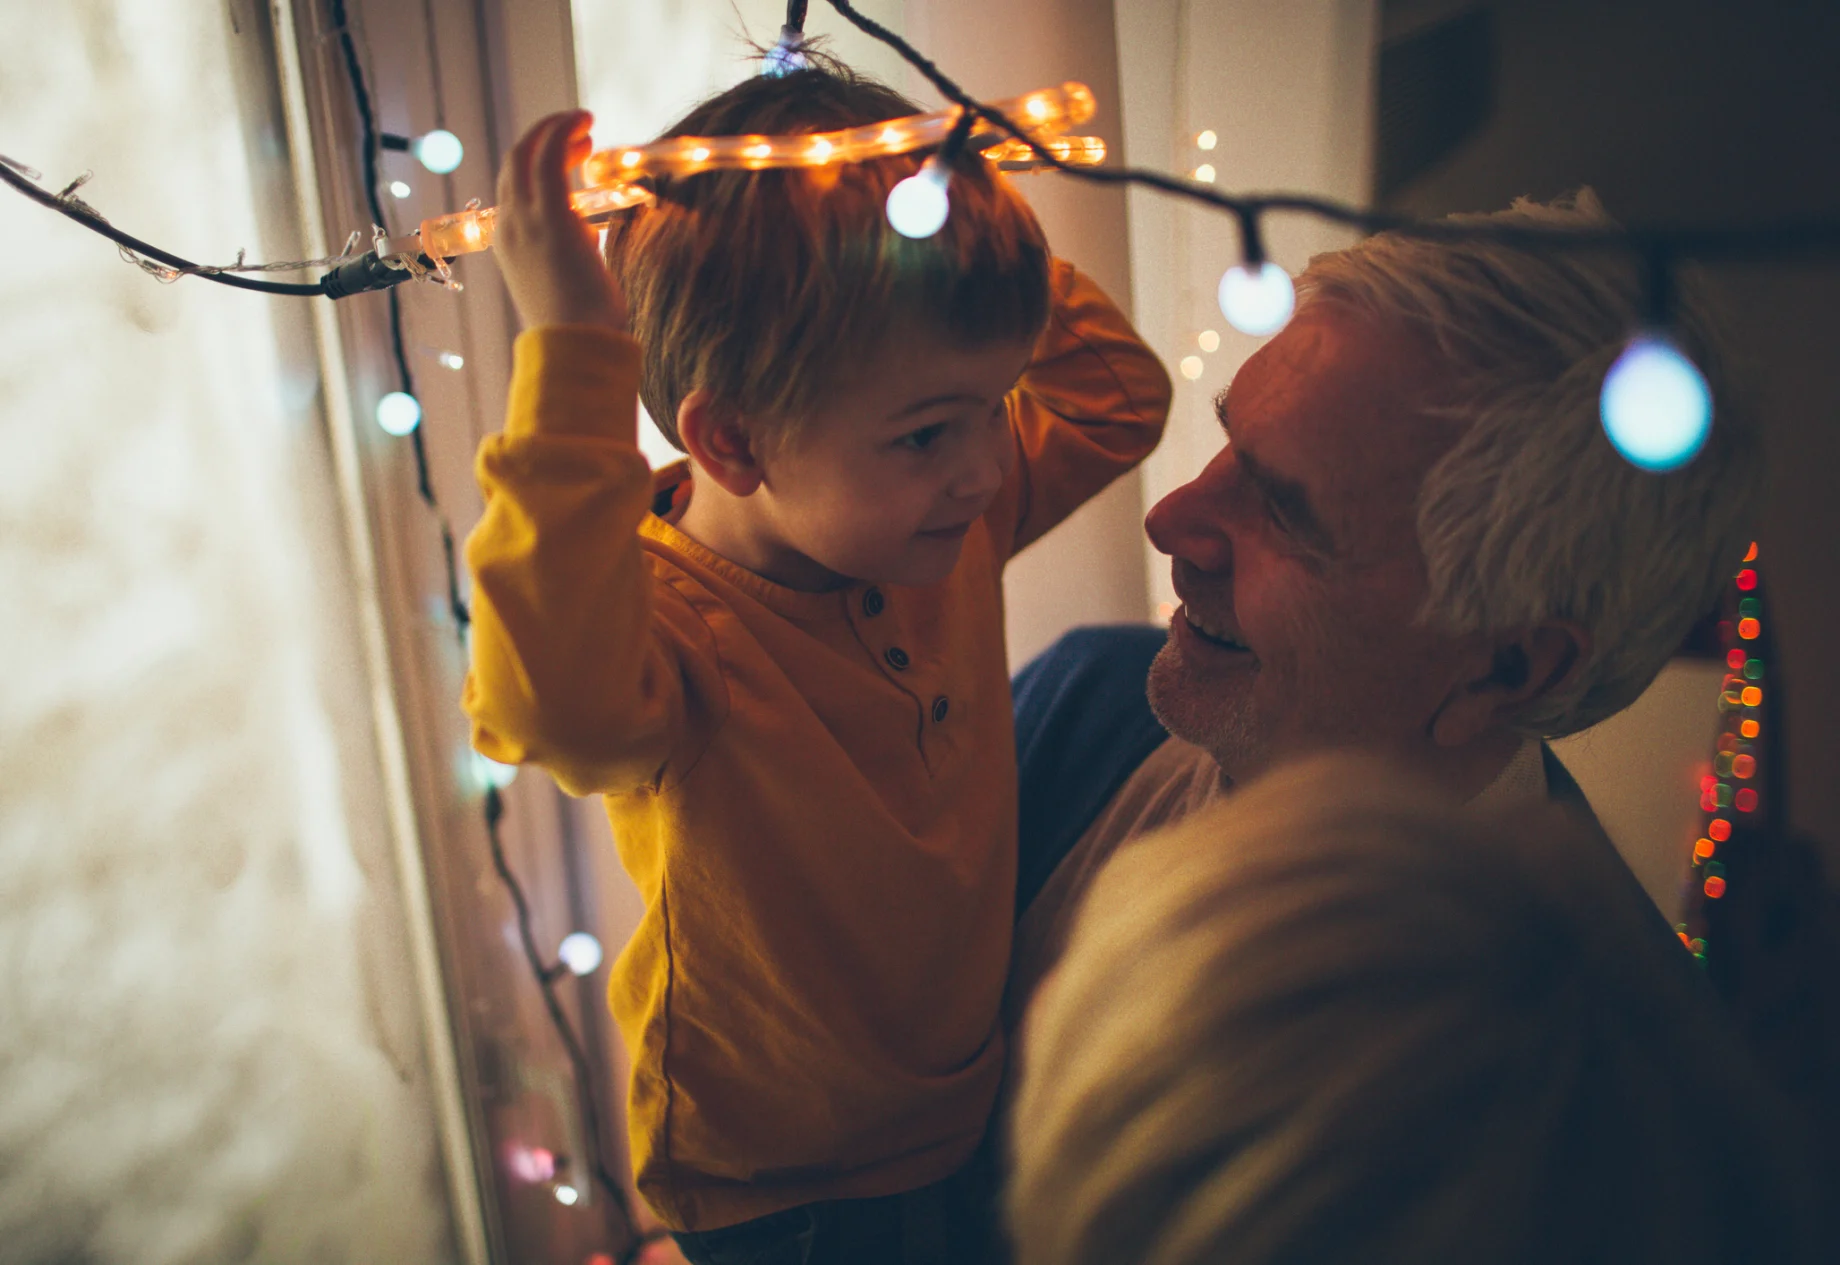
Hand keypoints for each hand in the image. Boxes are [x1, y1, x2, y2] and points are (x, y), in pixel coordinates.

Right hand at [494, 110, 629, 331]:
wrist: (576, 345)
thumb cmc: (582, 323)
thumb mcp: (570, 277)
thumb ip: (573, 249)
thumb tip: (587, 231)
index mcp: (508, 242)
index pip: (514, 186)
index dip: (538, 161)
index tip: (571, 154)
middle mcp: (508, 225)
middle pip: (515, 161)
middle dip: (545, 137)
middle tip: (581, 131)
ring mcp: (525, 220)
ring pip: (528, 152)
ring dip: (556, 129)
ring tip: (585, 124)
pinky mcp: (551, 217)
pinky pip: (550, 156)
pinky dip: (564, 131)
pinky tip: (584, 122)